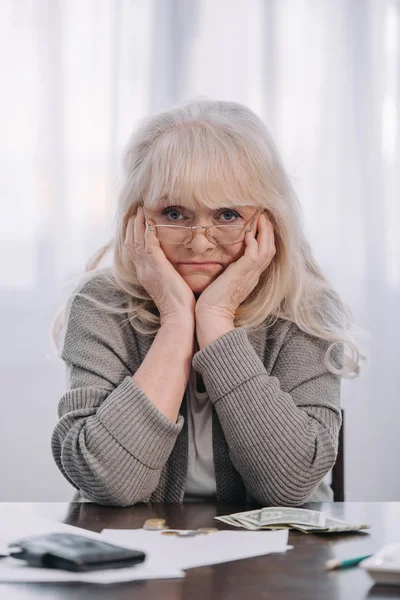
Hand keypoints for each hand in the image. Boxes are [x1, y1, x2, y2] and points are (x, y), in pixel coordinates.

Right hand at [124, 206, 195, 325]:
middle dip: (132, 226)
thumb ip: (168, 273)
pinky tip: (150, 220)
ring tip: (139, 210)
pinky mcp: (157, 267)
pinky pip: (148, 244)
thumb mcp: (170, 285)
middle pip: (131, 243)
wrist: (179, 317)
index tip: (136, 222)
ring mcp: (148, 269)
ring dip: (137, 224)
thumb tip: (174, 266)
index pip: (134, 251)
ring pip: (136, 241)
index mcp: (145, 274)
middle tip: (135, 211)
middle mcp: (143, 270)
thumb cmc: (180, 305)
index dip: (133, 235)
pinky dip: (147, 231)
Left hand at [195, 211, 275, 320]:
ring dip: (265, 232)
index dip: (265, 239)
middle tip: (264, 216)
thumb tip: (224, 262)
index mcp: (250, 277)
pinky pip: (254, 254)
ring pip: (266, 249)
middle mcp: (254, 275)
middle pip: (270, 249)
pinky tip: (248, 231)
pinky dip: (253, 241)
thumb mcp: (224, 282)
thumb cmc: (213, 302)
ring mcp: (250, 275)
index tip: (261, 225)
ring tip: (261, 218)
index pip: (264, 255)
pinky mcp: (242, 274)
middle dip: (268, 232)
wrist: (212, 316)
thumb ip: (229, 271)